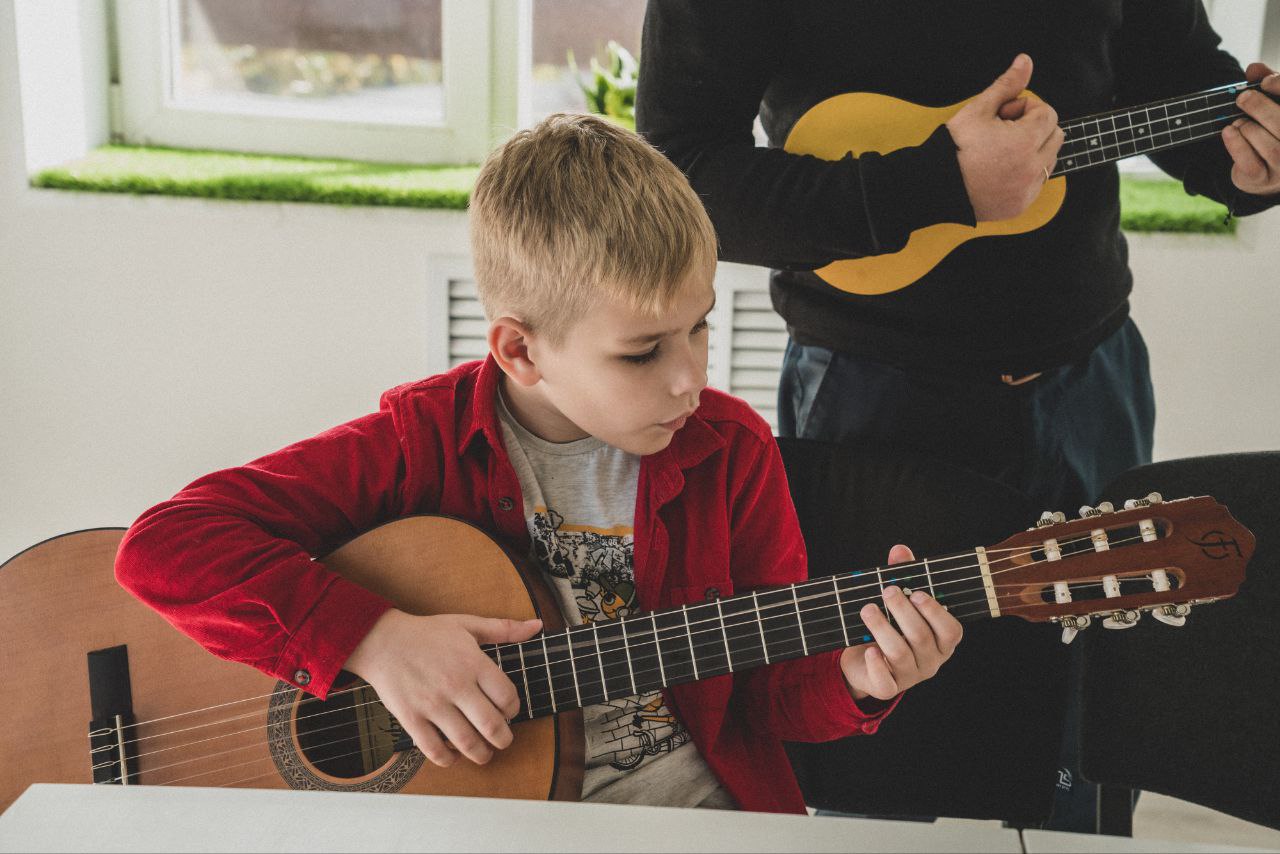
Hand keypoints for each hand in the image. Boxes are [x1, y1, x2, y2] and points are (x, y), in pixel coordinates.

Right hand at [344, 609, 542, 766]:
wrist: (382, 641)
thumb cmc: (427, 633)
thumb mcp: (467, 624)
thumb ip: (504, 628)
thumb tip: (536, 626)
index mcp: (473, 663)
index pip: (507, 696)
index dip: (514, 709)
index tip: (509, 711)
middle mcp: (455, 685)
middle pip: (492, 725)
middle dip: (504, 739)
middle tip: (503, 740)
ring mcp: (433, 704)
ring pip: (467, 742)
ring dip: (482, 754)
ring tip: (484, 753)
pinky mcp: (412, 718)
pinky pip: (435, 749)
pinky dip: (449, 759)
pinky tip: (454, 755)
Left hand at [839, 545, 962, 701]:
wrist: (864, 660)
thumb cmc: (890, 625)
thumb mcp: (897, 601)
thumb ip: (901, 575)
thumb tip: (900, 550)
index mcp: (941, 641)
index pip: (951, 631)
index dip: (935, 612)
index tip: (916, 592)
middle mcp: (930, 660)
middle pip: (922, 637)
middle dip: (903, 612)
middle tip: (886, 591)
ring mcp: (910, 676)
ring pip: (900, 654)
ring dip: (882, 629)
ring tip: (867, 609)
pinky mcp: (887, 687)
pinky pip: (886, 683)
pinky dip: (877, 665)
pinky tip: (869, 650)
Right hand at [946, 53, 1063, 221]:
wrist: (934, 186)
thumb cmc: (954, 148)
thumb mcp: (979, 109)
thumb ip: (1007, 85)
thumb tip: (1025, 61)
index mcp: (1025, 141)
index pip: (1048, 114)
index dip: (1026, 109)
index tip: (1005, 116)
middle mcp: (1031, 168)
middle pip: (1055, 136)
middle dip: (1035, 129)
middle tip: (1004, 133)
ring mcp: (1027, 189)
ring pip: (1049, 160)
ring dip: (1033, 151)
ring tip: (1002, 153)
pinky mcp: (1020, 205)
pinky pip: (1036, 184)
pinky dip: (1025, 175)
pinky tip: (1001, 171)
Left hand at [1223, 64, 1279, 195]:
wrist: (1264, 170)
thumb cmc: (1271, 129)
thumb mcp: (1272, 104)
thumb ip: (1266, 84)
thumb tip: (1254, 68)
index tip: (1266, 82)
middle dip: (1261, 107)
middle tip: (1242, 98)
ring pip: (1270, 145)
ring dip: (1249, 128)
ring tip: (1238, 121)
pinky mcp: (1264, 179)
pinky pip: (1250, 163)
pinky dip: (1236, 144)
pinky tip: (1229, 131)